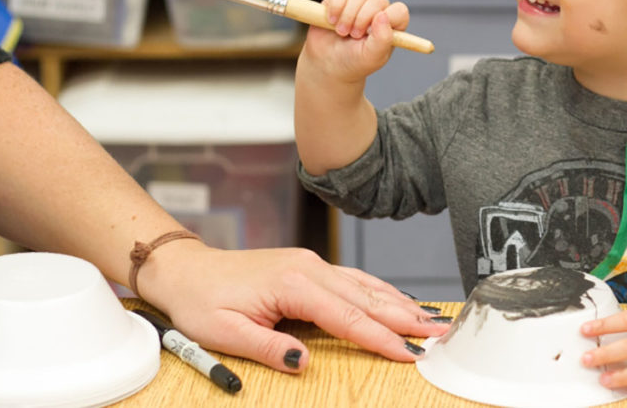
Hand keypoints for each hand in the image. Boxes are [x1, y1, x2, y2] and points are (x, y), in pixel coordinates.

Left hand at [139, 240, 450, 371]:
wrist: (186, 270)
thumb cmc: (201, 301)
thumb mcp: (223, 334)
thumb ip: (266, 348)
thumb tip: (303, 362)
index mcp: (293, 285)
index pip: (348, 317)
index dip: (381, 338)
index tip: (409, 353)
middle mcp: (309, 269)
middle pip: (368, 298)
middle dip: (406, 318)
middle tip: (440, 333)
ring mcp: (312, 265)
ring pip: (366, 286)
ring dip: (400, 303)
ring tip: (430, 318)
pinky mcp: (309, 267)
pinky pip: (354, 279)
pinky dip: (380, 291)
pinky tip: (397, 300)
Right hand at [302, 0, 410, 80]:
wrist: (327, 64)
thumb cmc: (354, 62)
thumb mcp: (371, 57)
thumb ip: (382, 39)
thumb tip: (383, 15)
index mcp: (392, 27)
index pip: (399, 11)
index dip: (385, 18)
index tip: (370, 32)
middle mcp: (378, 12)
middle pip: (377, 1)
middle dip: (362, 19)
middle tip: (352, 35)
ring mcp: (359, 4)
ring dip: (348, 14)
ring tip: (341, 31)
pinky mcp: (340, 0)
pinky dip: (335, 5)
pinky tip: (331, 20)